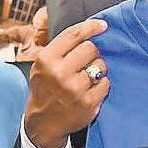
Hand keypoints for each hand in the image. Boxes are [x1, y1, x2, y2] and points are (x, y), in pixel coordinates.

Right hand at [23, 18, 109, 147]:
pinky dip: (101, 85)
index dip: (91, 27)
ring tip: (86, 78)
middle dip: (91, 53)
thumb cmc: (45, 89)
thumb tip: (89, 30)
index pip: (74, 35)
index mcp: (47, 60)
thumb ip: (61, 48)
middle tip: (85, 62)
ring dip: (98, 69)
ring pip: (100, 65)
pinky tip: (91, 90)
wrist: (44, 122)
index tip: (102, 25)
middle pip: (91, 48)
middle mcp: (60, 73)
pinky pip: (106, 83)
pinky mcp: (88, 103)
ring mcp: (75, 89)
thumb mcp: (42, 65)